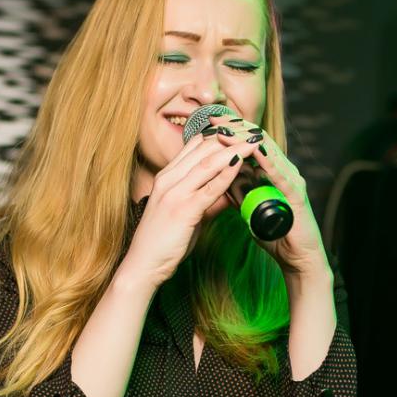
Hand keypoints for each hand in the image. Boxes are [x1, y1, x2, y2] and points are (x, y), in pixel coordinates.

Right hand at [124, 129, 267, 286]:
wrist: (143, 265)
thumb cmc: (163, 243)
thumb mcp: (187, 217)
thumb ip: (207, 203)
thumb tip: (230, 195)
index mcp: (167, 178)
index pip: (195, 147)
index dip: (219, 136)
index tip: (240, 132)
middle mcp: (169, 180)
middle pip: (203, 149)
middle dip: (230, 138)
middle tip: (253, 131)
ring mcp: (175, 193)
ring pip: (208, 163)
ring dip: (233, 149)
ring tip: (253, 141)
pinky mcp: (183, 209)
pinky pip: (210, 186)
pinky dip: (227, 173)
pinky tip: (241, 163)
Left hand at [206, 114, 329, 276]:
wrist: (298, 259)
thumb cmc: (276, 235)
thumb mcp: (249, 209)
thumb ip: (238, 193)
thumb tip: (220, 180)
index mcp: (271, 173)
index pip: (249, 145)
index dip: (230, 133)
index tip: (207, 124)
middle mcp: (283, 171)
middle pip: (258, 141)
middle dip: (235, 128)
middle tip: (214, 118)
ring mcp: (292, 180)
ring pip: (269, 152)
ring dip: (246, 140)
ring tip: (227, 130)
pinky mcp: (297, 195)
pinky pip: (280, 174)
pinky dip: (267, 161)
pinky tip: (254, 152)